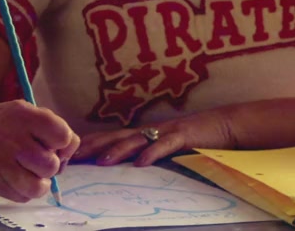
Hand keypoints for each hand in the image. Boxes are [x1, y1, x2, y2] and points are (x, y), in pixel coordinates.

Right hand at [0, 99, 78, 202]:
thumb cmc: (1, 122)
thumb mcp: (25, 111)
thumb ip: (50, 128)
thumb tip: (67, 156)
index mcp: (24, 116)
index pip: (63, 136)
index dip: (64, 143)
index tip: (54, 143)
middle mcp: (12, 139)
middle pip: (51, 165)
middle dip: (50, 164)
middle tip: (38, 158)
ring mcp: (0, 163)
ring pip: (37, 187)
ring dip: (39, 182)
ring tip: (32, 173)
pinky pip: (21, 197)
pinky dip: (24, 191)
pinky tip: (16, 178)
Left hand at [71, 108, 237, 166]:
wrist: (224, 125)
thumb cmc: (195, 139)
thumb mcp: (166, 148)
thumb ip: (148, 154)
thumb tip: (127, 169)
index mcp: (145, 134)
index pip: (112, 138)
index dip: (91, 144)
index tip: (70, 153)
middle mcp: (151, 130)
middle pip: (117, 136)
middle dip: (94, 146)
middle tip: (72, 155)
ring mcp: (166, 131)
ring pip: (137, 140)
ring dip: (118, 150)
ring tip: (101, 161)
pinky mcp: (184, 136)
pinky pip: (166, 145)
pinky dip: (153, 152)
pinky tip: (142, 163)